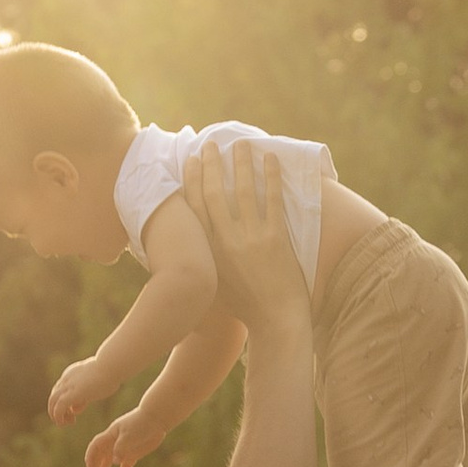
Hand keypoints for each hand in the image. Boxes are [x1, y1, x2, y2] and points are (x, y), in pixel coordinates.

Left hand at [47, 345, 126, 426]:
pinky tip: (65, 423)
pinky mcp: (73, 393)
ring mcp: (69, 385)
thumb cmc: (110, 373)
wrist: (111, 366)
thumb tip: (79, 405)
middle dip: (56, 410)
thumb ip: (86, 395)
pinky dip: (58, 416)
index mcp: (71, 374)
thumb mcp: (96, 384)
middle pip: (54, 396)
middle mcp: (67, 379)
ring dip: (55, 414)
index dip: (64, 402)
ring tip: (64, 424)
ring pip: (53, 401)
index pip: (61, 390)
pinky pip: (59, 407)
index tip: (75, 411)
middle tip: (68, 420)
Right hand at [86, 406, 164, 466]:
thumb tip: (114, 462)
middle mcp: (115, 442)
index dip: (90, 457)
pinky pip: (126, 465)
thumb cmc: (142, 424)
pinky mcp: (134, 453)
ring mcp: (124, 448)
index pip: (95, 446)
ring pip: (111, 461)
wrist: (157, 419)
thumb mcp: (130, 435)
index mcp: (111, 435)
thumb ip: (121, 448)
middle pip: (101, 456)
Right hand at [189, 136, 305, 321]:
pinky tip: (270, 159)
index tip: (191, 160)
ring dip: (241, 163)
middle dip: (211, 164)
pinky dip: (271, 177)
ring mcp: (251, 238)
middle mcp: (226, 241)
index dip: (192, 180)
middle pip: (214, 193)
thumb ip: (207, 261)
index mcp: (209, 251)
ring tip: (242, 143)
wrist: (276, 323)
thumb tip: (198, 245)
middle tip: (211, 144)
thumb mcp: (216, 285)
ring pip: (242, 191)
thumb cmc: (246, 307)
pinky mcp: (276, 239)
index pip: (195, 207)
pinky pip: (272, 200)